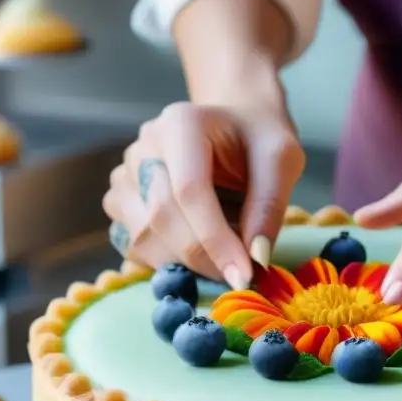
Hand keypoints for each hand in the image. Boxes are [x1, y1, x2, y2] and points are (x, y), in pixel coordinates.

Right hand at [102, 99, 304, 288]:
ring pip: (142, 238)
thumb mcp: (281, 159)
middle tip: (240, 276)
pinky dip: (168, 261)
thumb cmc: (258, 140)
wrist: (233, 127)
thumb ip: (269, 204)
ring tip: (223, 252)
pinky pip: (135, 245)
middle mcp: (144, 147)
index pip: (189, 190)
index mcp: (181, 124)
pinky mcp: (120, 201)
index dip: (216, 240)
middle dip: (203, 258)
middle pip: (161, 217)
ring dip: (185, 263)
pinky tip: (199, 250)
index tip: (244, 275)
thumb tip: (255, 257)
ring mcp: (125, 174)